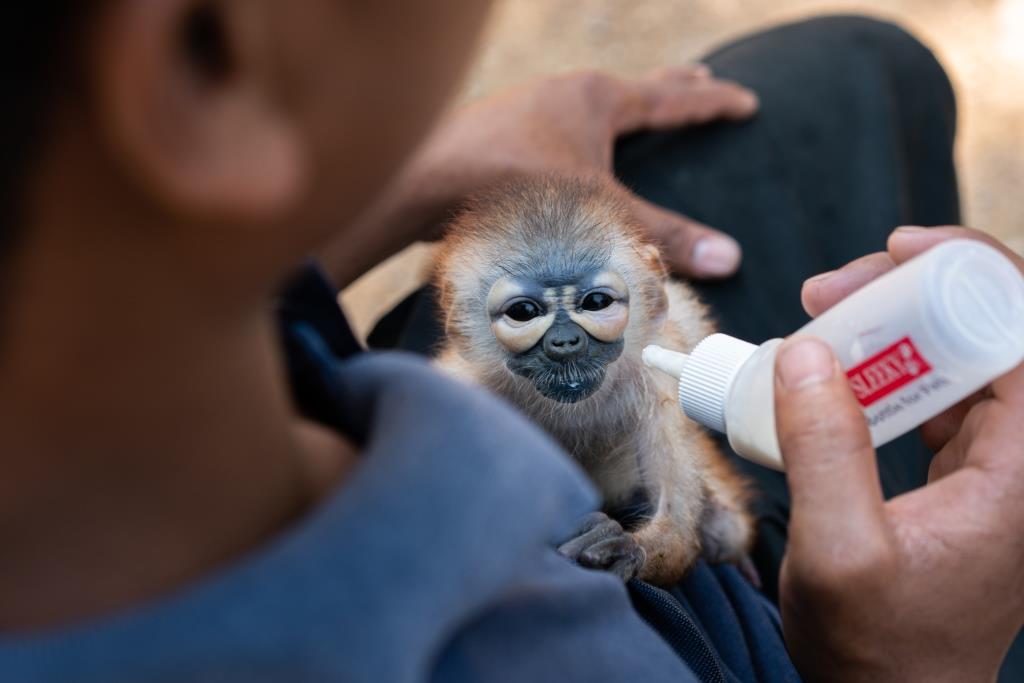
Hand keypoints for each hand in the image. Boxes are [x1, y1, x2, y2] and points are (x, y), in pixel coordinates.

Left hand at [326, 67, 758, 285]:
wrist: (419, 180)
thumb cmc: (509, 185)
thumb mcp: (598, 211)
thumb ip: (660, 236)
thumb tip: (728, 257)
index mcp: (595, 99)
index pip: (671, 99)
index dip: (713, 105)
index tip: (747, 102)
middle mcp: (561, 95)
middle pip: (631, 87)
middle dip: (669, 88)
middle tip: (698, 81)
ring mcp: (525, 111)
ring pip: (587, 106)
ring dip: (616, 111)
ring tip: (630, 117)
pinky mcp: (497, 136)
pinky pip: (556, 127)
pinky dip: (577, 135)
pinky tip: (564, 155)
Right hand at [776, 227, 1023, 681]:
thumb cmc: (878, 647)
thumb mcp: (839, 552)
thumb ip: (824, 450)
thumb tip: (808, 354)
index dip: (974, 271)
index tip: (898, 252)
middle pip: (991, 330)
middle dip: (913, 291)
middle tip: (830, 292)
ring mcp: (1002, 462)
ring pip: (961, 354)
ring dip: (895, 323)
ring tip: (822, 316)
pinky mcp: (970, 470)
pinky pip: (935, 390)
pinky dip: (886, 364)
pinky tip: (834, 366)